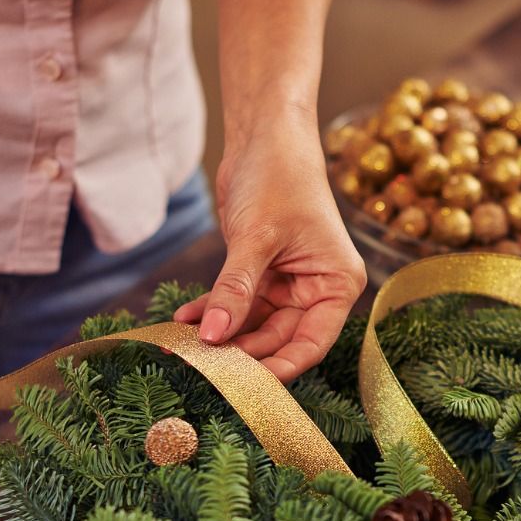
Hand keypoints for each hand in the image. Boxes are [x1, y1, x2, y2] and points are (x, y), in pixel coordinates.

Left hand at [174, 118, 365, 382]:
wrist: (264, 135)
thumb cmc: (279, 176)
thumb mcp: (256, 238)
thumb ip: (236, 290)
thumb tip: (214, 336)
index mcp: (336, 285)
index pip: (311, 343)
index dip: (280, 367)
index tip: (247, 386)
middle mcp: (316, 291)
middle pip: (277, 341)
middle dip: (241, 353)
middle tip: (204, 366)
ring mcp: (286, 286)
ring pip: (251, 327)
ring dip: (220, 334)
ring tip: (185, 344)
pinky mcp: (259, 276)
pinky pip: (235, 305)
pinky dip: (211, 312)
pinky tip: (184, 318)